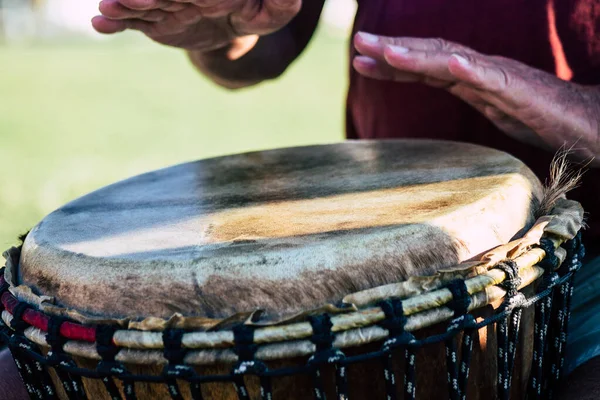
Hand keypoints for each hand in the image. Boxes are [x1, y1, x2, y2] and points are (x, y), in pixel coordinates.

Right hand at [92, 0, 300, 54]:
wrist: (232, 26)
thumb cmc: (253, 13)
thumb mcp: (271, 13)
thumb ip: (281, 4)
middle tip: (131, 0)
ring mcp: (165, 7)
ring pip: (142, 7)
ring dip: (124, 7)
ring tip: (107, 10)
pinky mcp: (155, 23)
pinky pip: (133, 24)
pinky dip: (117, 25)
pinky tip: (100, 25)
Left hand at [352, 32, 599, 163]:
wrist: (585, 121)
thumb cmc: (540, 116)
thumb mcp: (492, 107)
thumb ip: (468, 95)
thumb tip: (444, 88)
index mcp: (471, 76)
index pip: (425, 65)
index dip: (392, 63)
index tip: (360, 62)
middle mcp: (481, 70)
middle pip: (431, 55)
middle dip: (392, 49)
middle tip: (358, 43)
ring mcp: (500, 77)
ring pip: (453, 61)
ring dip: (418, 55)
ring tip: (387, 51)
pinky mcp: (520, 91)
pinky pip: (492, 78)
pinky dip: (468, 68)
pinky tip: (448, 63)